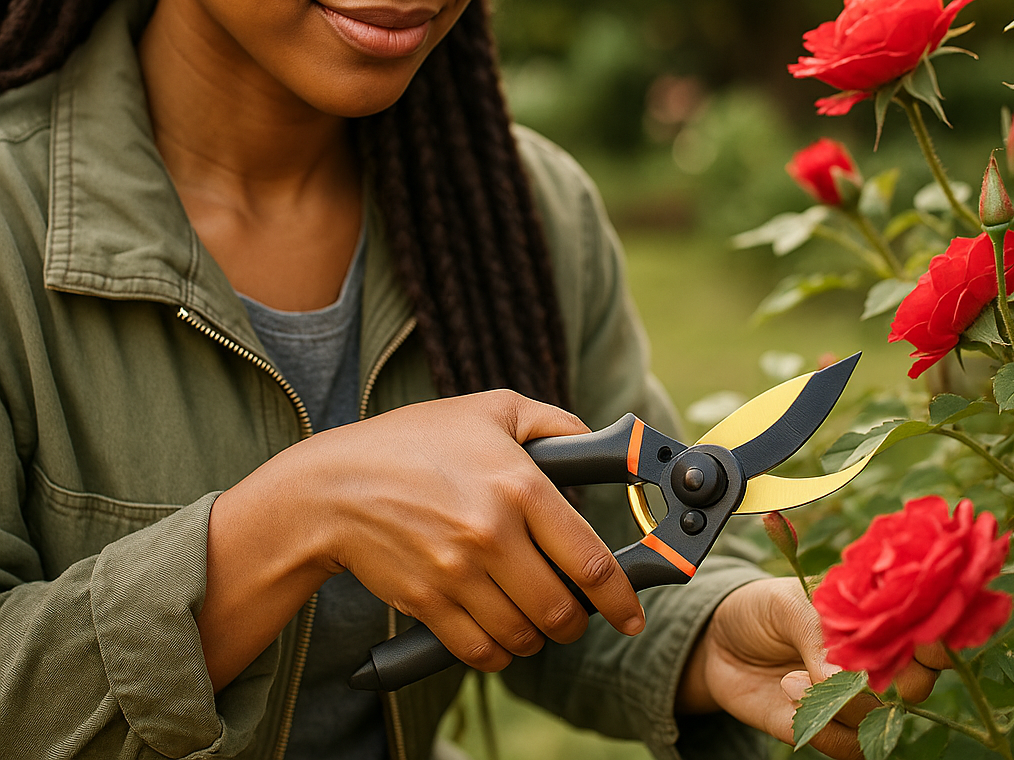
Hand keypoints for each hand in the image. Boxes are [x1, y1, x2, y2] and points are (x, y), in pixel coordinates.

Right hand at [314, 390, 644, 667]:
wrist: (332, 487)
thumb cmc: (412, 442)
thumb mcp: (488, 410)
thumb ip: (553, 423)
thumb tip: (601, 444)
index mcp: (519, 485)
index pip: (590, 560)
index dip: (622, 597)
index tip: (631, 613)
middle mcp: (493, 534)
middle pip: (562, 611)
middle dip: (576, 619)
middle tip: (571, 607)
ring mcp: (458, 573)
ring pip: (525, 637)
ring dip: (537, 635)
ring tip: (530, 613)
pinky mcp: (428, 603)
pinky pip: (482, 652)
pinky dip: (499, 651)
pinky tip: (497, 629)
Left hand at [676, 578, 949, 758]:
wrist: (717, 642)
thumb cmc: (759, 608)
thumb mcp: (784, 603)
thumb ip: (818, 634)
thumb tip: (843, 677)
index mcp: (870, 620)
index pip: (923, 634)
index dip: (933, 643)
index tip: (925, 650)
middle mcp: (871, 664)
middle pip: (913, 686)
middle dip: (896, 684)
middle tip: (858, 673)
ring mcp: (852, 700)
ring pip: (876, 720)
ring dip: (835, 702)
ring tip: (790, 678)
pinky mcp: (827, 730)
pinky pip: (847, 746)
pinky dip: (819, 726)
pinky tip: (787, 692)